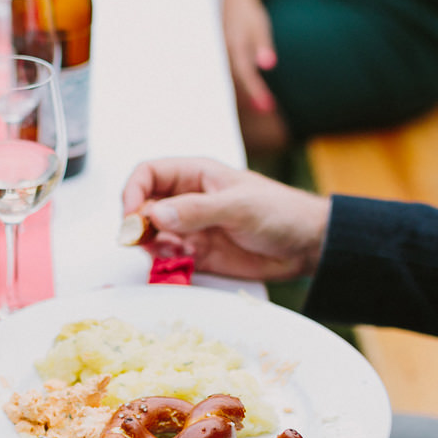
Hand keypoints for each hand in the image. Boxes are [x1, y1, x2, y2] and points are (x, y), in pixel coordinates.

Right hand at [120, 157, 329, 280]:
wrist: (306, 245)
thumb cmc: (279, 212)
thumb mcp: (238, 206)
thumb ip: (196, 210)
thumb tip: (155, 214)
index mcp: (195, 175)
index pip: (148, 174)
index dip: (133, 192)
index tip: (132, 216)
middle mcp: (187, 200)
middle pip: (143, 207)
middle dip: (138, 224)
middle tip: (145, 241)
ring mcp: (190, 228)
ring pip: (151, 235)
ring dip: (151, 246)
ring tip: (172, 252)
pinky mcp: (197, 254)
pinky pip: (168, 257)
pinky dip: (167, 262)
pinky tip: (183, 262)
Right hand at [223, 0, 278, 115]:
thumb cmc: (249, 14)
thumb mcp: (260, 26)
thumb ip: (263, 46)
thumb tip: (269, 65)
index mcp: (234, 45)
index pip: (246, 74)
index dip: (256, 91)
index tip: (268, 107)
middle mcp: (223, 53)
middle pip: (234, 83)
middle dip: (248, 99)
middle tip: (265, 110)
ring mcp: (219, 56)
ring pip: (228, 82)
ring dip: (241, 96)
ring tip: (258, 106)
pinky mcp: (218, 59)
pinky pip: (226, 77)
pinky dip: (234, 88)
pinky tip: (243, 98)